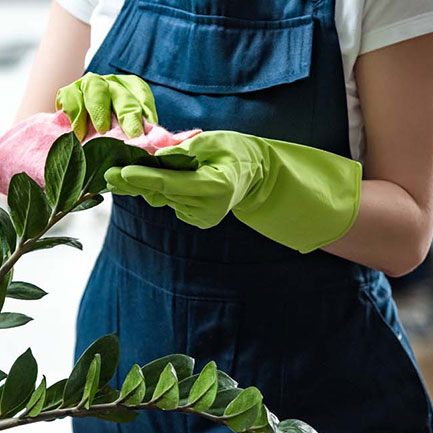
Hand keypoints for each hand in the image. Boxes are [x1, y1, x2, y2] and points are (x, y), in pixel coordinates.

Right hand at [56, 73, 157, 139]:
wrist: (88, 132)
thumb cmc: (119, 131)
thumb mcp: (135, 130)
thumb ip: (146, 134)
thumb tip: (160, 147)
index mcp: (133, 89)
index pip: (142, 96)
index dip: (146, 112)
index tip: (149, 130)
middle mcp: (112, 83)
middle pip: (120, 94)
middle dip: (127, 115)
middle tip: (132, 135)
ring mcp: (90, 84)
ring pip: (94, 88)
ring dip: (99, 110)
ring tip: (102, 131)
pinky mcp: (70, 90)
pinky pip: (69, 95)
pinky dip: (74, 113)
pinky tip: (79, 132)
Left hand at [105, 130, 361, 252]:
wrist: (255, 173)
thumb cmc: (234, 150)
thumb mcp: (212, 141)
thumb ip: (183, 150)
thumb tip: (153, 156)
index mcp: (218, 187)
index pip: (174, 184)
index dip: (146, 177)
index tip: (120, 172)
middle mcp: (210, 208)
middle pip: (164, 193)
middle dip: (135, 182)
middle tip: (106, 174)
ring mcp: (204, 217)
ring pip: (163, 199)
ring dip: (142, 185)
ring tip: (120, 173)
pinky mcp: (197, 220)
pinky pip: (169, 202)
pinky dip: (157, 189)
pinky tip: (149, 179)